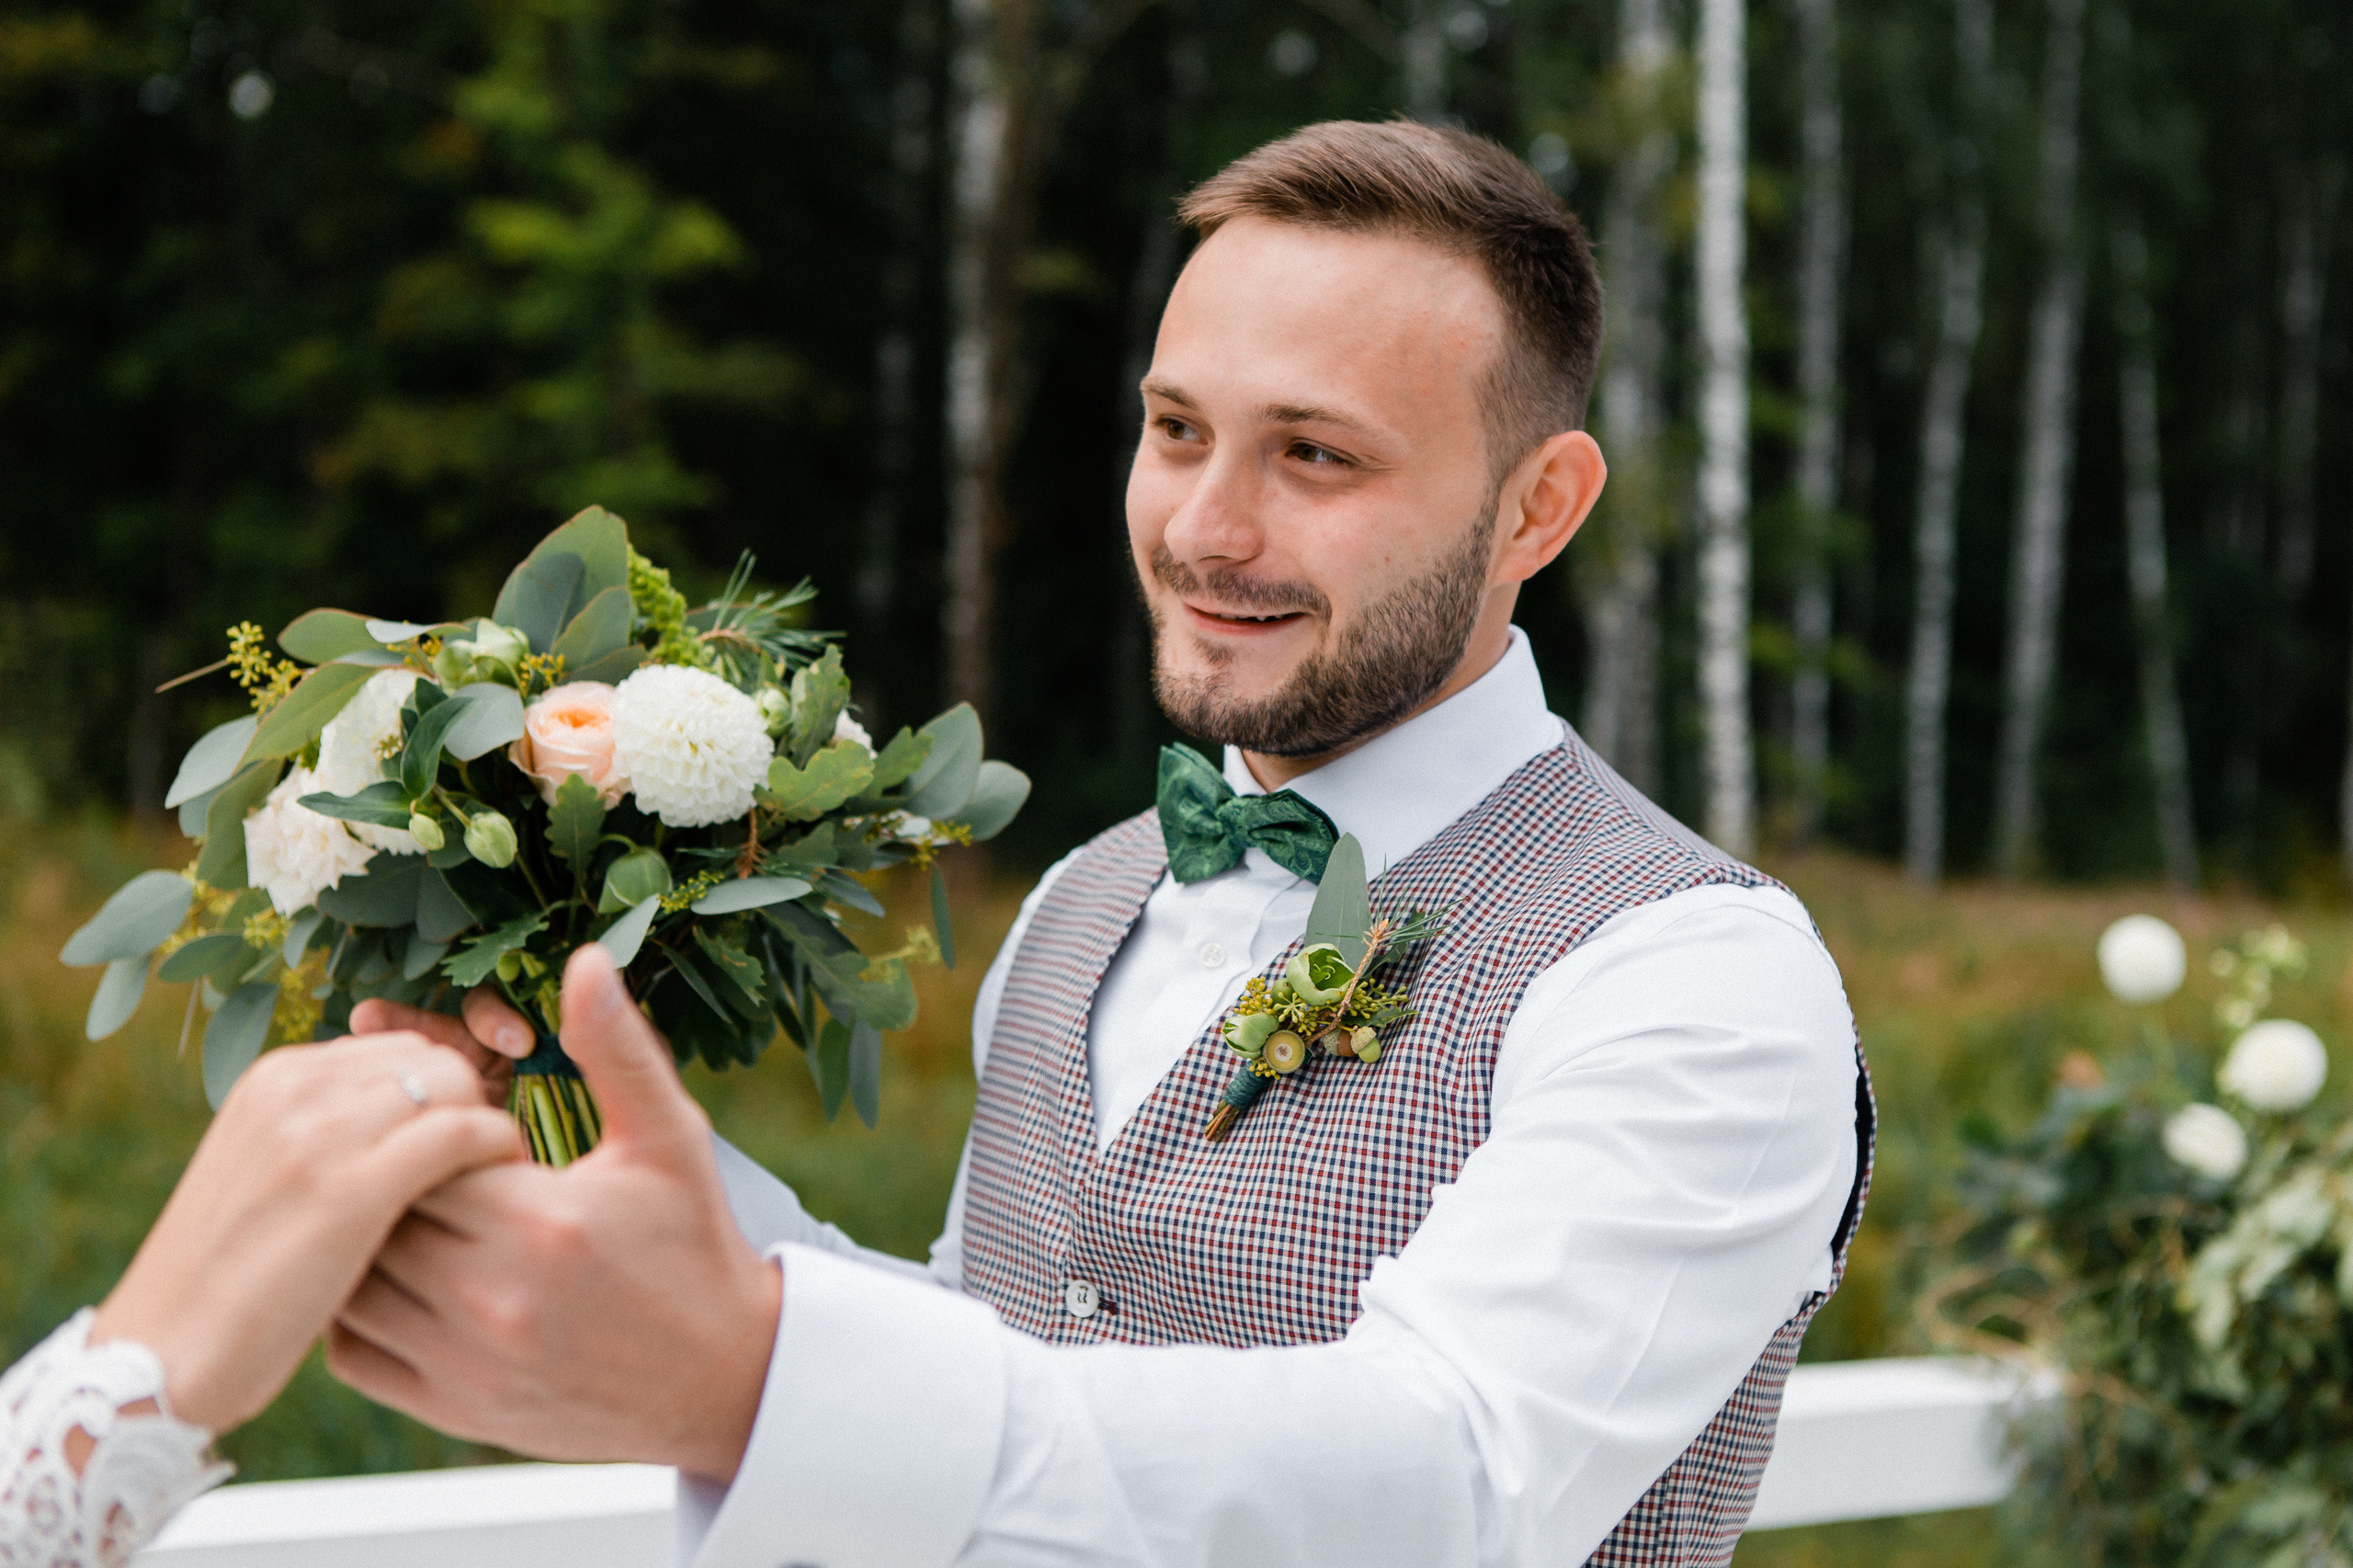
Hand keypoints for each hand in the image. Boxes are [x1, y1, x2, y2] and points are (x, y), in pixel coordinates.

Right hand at [89, 1032, 523, 1433]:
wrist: (162, 1355)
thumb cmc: (232, 1279)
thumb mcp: (271, 1174)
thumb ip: (331, 1132)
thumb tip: (419, 1117)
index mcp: (275, 1077)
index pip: (400, 1047)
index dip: (443, 1095)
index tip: (457, 1147)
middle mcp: (295, 1089)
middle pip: (434, 1058)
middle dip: (469, 1106)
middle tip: (481, 1168)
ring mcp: (318, 1136)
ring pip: (455, 1084)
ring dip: (487, 1129)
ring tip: (492, 1186)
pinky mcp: (350, 1190)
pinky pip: (463, 1134)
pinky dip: (496, 1154)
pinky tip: (499, 1196)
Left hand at [327, 945, 781, 1480]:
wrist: (721, 1379)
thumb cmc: (694, 1247)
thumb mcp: (669, 1140)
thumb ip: (617, 1050)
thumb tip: (587, 960)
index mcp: (539, 1221)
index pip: (424, 1151)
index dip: (432, 1131)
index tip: (466, 1131)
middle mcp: (490, 1298)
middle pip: (380, 1212)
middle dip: (392, 1180)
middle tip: (419, 1161)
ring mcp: (464, 1362)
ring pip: (353, 1284)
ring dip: (363, 1243)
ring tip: (401, 1212)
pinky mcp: (451, 1408)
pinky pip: (353, 1353)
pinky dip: (352, 1312)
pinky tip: (393, 1277)